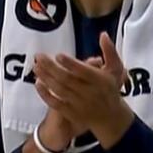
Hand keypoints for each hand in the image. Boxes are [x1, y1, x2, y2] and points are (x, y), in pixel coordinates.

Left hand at [33, 32, 132, 147]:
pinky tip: (38, 83)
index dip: (71, 64)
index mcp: (100, 81)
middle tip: (39, 56)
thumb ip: (110, 51)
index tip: (58, 55)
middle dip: (51, 68)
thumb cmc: (110, 89)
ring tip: (36, 66)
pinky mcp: (71, 113)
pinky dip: (46, 94)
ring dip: (46, 78)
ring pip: (60, 90)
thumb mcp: (116, 69)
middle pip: (68, 80)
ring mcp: (79, 104)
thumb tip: (103, 34)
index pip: (84, 72)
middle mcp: (89, 93)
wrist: (110, 118)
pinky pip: (56, 104)